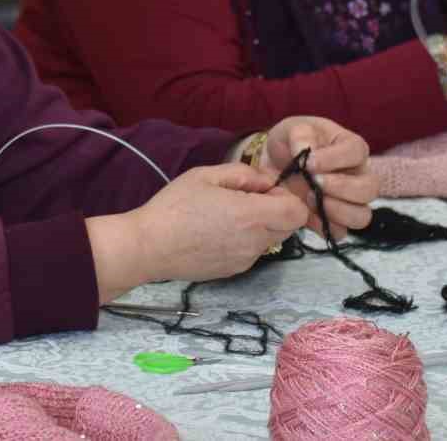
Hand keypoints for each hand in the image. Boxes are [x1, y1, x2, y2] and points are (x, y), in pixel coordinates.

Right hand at [89, 165, 307, 299]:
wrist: (149, 247)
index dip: (287, 197)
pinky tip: (217, 232)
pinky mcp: (233, 271)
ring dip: (261, 226)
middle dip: (277, 211)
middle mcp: (254, 243)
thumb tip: (267, 180)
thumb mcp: (206, 175)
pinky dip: (245, 240)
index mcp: (251, 216)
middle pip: (288, 228)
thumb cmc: (175, 206)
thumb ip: (244, 174)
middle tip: (247, 200)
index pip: (297, 212)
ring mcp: (245, 260)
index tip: (265, 190)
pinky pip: (252, 252)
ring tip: (227, 216)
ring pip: (271, 240)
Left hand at [258, 117, 377, 239]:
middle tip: (314, 183)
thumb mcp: (292, 129)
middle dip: (342, 187)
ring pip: (362, 215)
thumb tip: (306, 152)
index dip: (336, 159)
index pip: (357, 152)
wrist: (275, 165)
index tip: (309, 162)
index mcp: (351, 147)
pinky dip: (325, 227)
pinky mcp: (335, 221)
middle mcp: (358, 175)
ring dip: (337, 211)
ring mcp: (349, 201)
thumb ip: (300, 135)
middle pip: (370, 188)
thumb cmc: (291, 142)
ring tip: (310, 199)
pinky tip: (307, 215)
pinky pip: (340, 232)